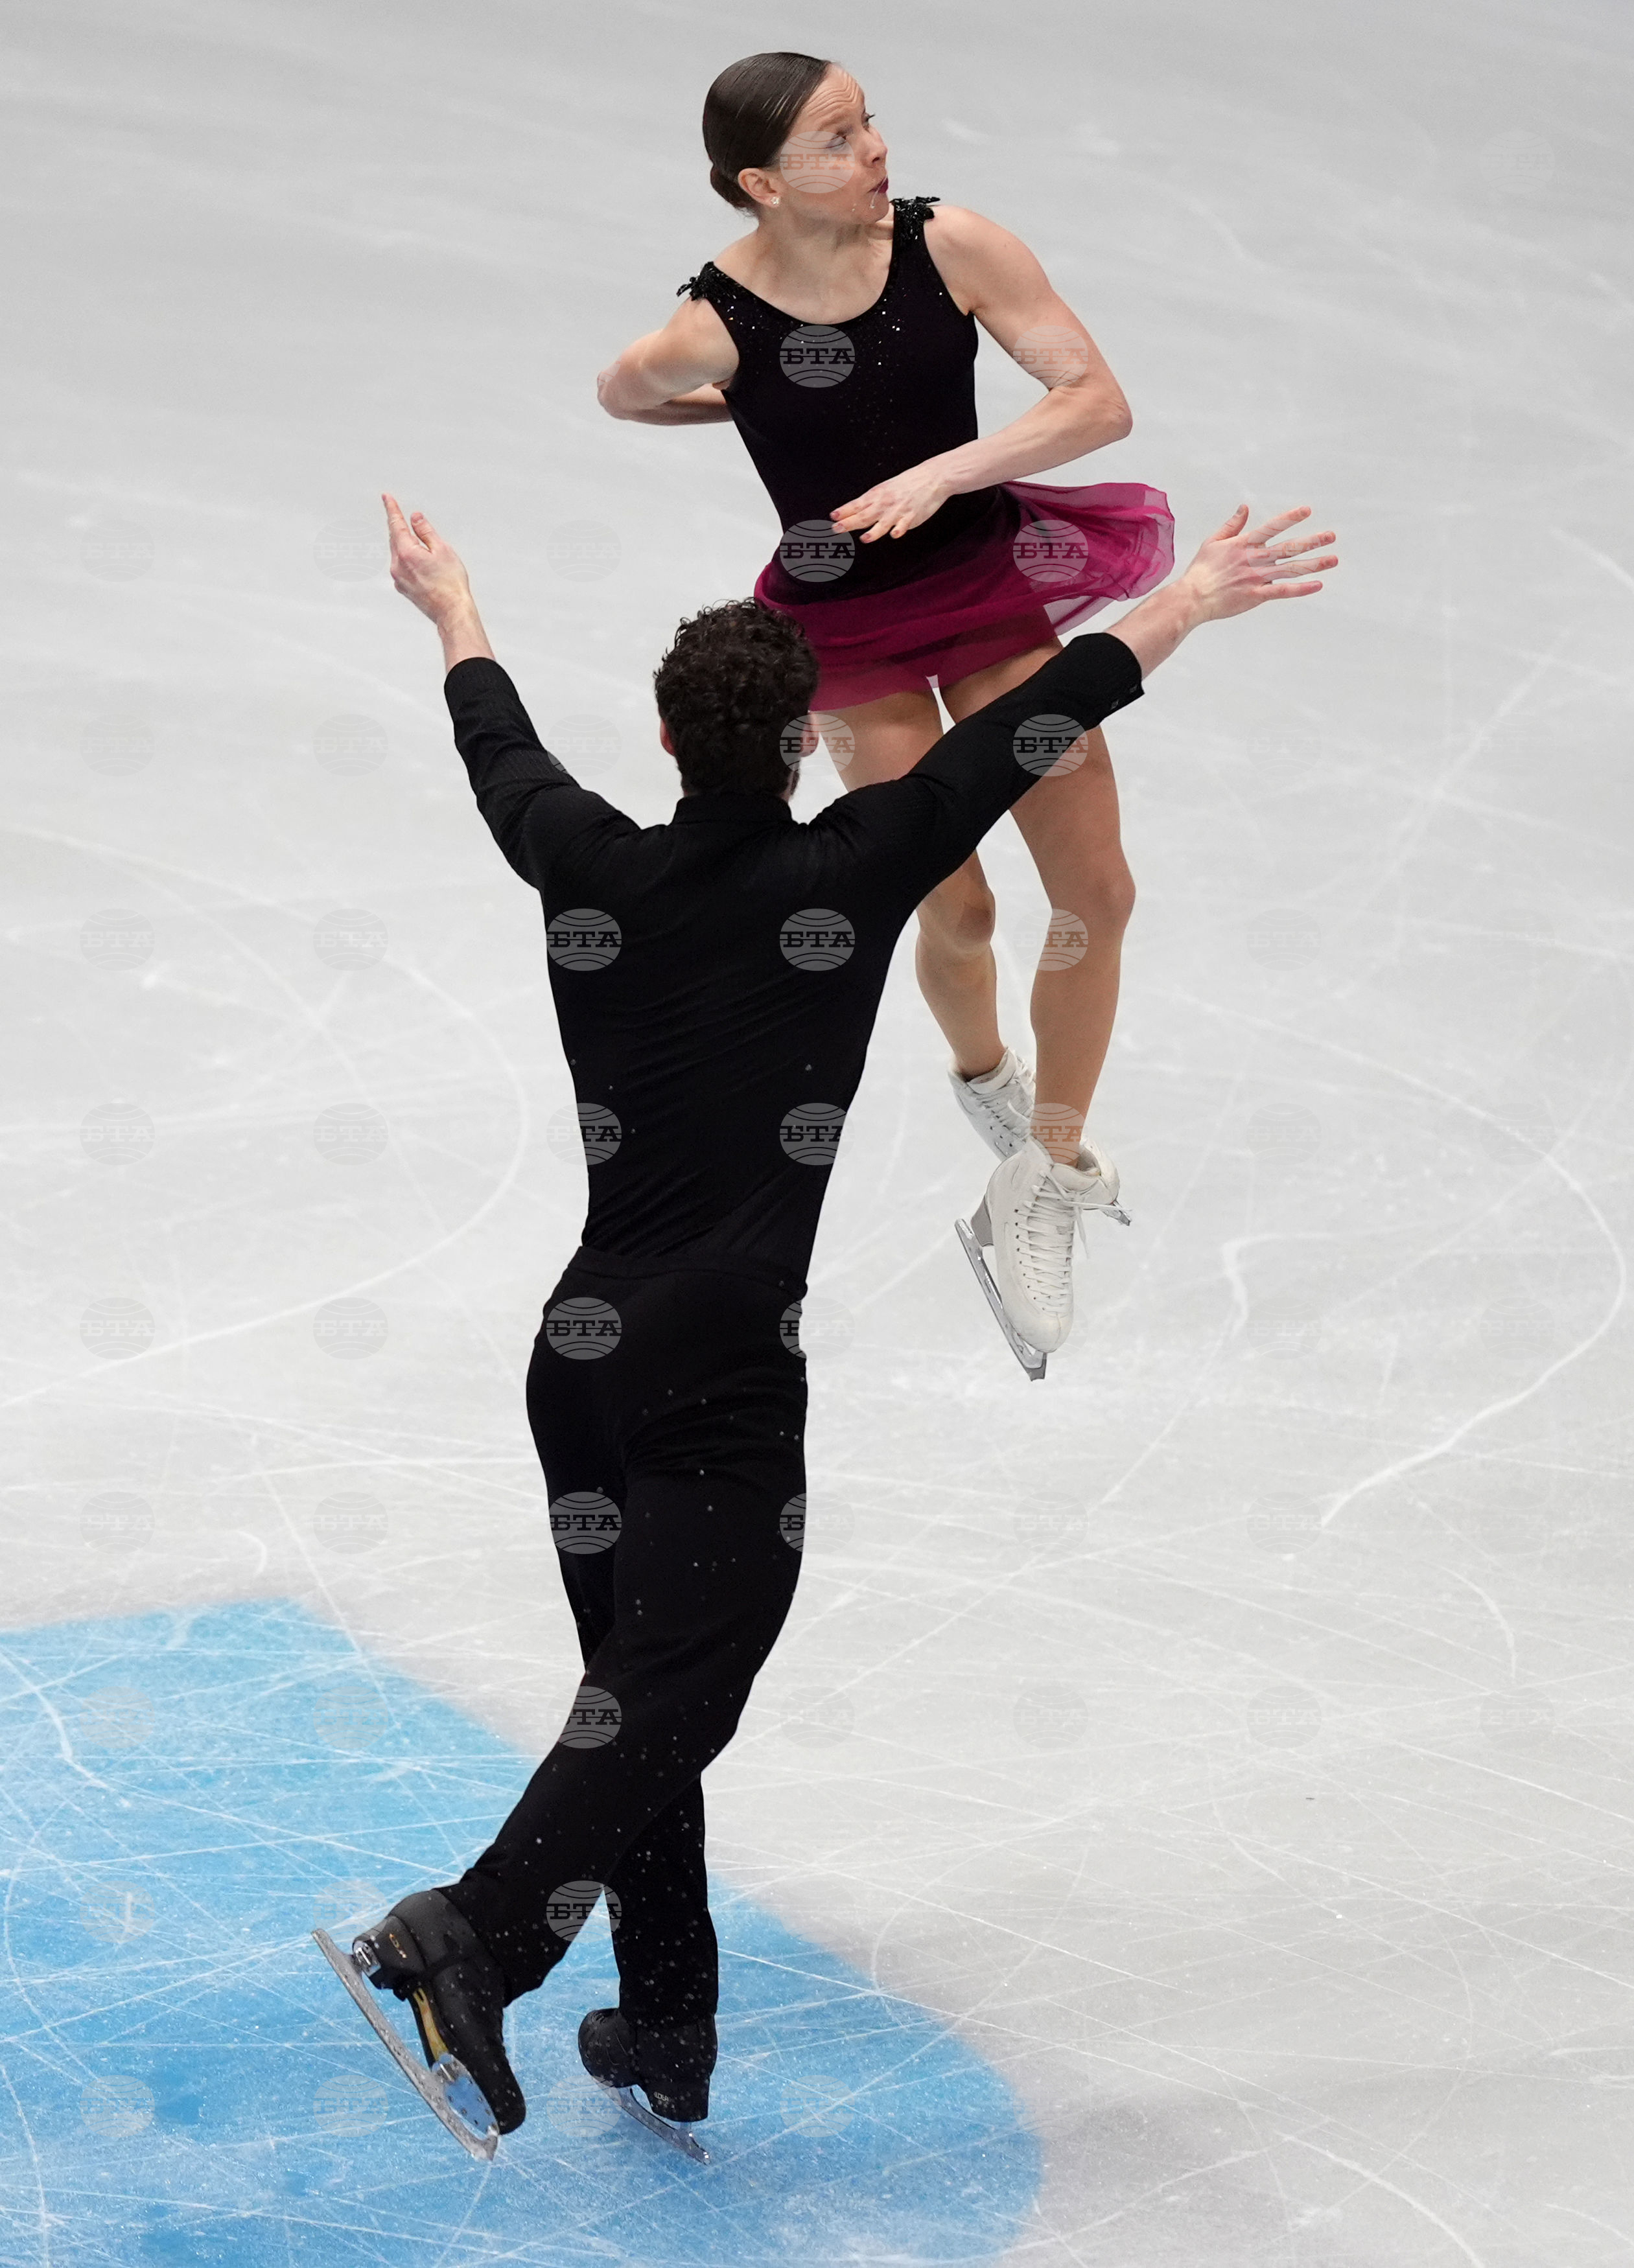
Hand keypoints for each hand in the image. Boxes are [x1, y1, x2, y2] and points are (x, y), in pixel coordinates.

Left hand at [383, 493, 474, 623]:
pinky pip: (401, 567)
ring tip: (424, 548)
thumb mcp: (442, 550)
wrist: (451, 611)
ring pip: (397, 553)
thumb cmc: (451, 584)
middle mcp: (397, 566)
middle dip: (400, 526)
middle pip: (395, 538)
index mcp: (406, 552)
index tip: (386, 497)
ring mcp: (398, 578)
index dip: (392, 509)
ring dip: (405, 544)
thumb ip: (426, 531)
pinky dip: (408, 559)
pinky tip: (421, 563)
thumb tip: (415, 518)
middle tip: (405, 516)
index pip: (396, 524)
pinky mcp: (402, 588)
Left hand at [830, 461, 951, 541]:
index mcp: (877, 495)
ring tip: (864, 538)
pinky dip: (899, 530)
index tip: (832, 517)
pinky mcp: (912, 516)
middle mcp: (885, 503)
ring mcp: (898, 510)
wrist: (932, 477)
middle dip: (849, 523)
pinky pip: (904, 525)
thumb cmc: (908, 484)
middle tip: (836, 529)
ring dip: (874, 532)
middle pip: (864, 515)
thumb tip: (855, 511)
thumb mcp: (886, 488)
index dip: (844, 511)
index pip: (857, 504)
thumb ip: (872, 502)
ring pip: (883, 523)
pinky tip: (894, 535)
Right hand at [1180, 504, 1337, 621]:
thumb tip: (1244, 507)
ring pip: (1291, 569)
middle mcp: (1254, 559)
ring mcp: (1257, 578)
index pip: (1272, 527)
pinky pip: (1283, 591)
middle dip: (1312, 541)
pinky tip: (1317, 584)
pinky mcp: (1256, 596)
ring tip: (1333, 559)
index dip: (1290, 518)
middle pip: (1289, 548)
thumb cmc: (1201, 570)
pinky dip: (1301, 588)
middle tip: (1331, 536)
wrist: (1193, 597)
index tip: (1307, 511)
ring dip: (1314, 564)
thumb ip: (1232, 524)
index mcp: (1244, 544)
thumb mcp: (1213, 542)